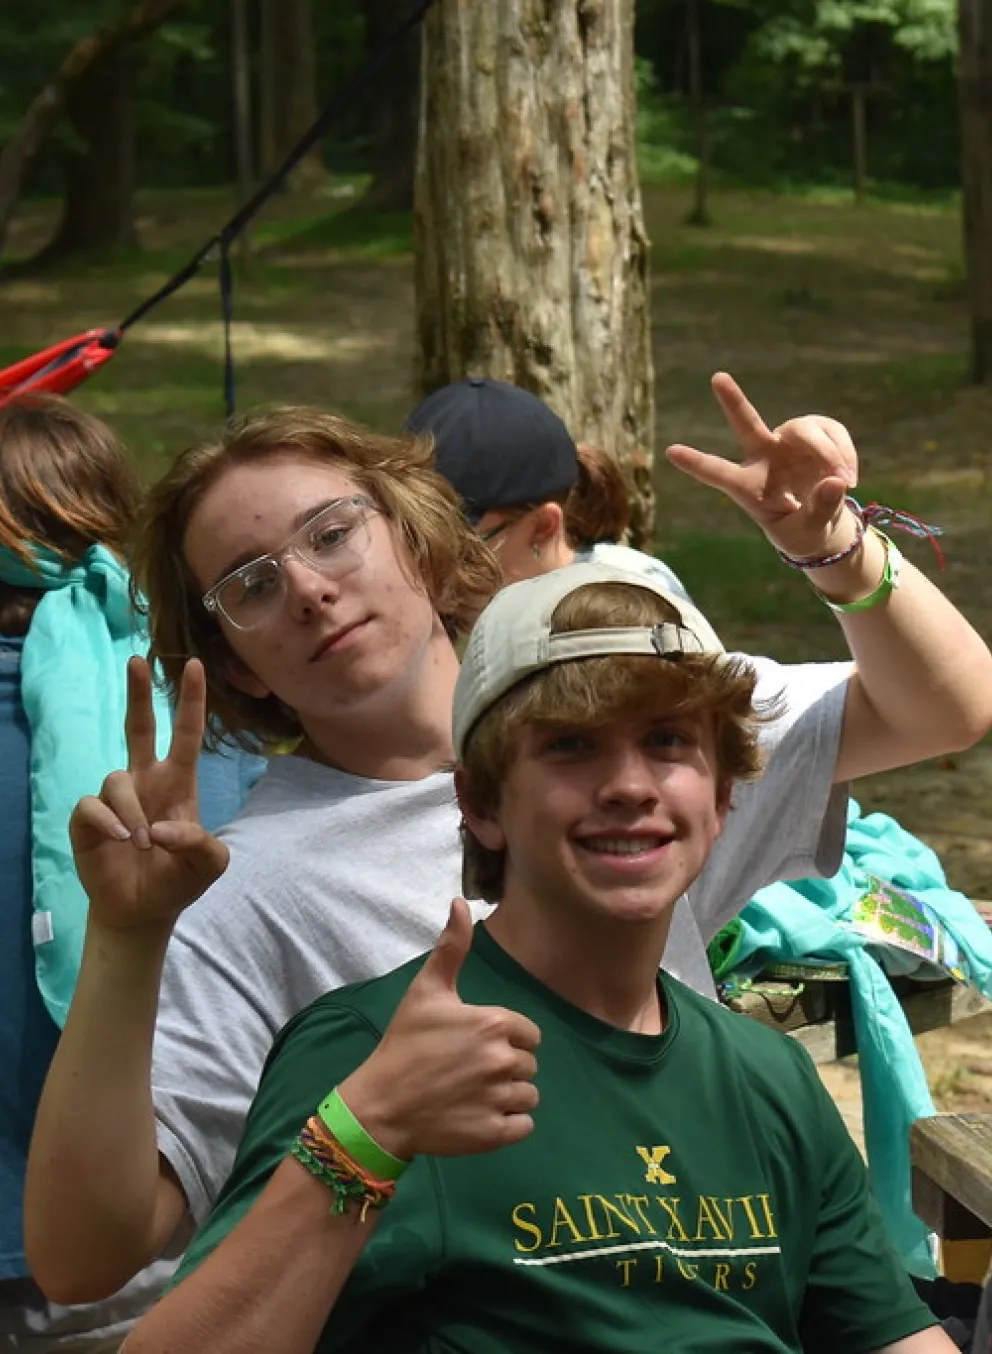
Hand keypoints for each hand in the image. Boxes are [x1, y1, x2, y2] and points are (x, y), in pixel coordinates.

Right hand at [69, 657, 229, 933]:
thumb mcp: (209, 865)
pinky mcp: (89, 817)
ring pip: (118, 779)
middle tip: (138, 660)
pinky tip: (120, 840)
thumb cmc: (178, 879)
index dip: (191, 702)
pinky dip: (108, 821)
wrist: (143, 909)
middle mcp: (146, 781)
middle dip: (138, 693)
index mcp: (179, 784)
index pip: (186, 735)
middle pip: (139, 727)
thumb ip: (200, 845)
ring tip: (140, 843)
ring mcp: (116, 798)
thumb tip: (162, 828)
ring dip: (132, 811)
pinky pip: (94, 805)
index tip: (196, 666)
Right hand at [339, 900, 539, 1160]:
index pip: (529, 1033)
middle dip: (505, 1066)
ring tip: (472, 1094)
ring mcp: (500, 1098)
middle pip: (528, 1064)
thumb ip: (451, 947)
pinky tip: (479, 1115)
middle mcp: (504, 1060)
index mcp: (495, 1024)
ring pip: (528, 1095)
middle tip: (467, 1070)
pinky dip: (508, 1123)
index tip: (475, 1045)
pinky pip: (524, 1125)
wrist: (380, 1105)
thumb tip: (460, 902)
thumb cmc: (405, 1044)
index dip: (506, 1039)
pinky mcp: (495, 1134)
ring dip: (507, 1095)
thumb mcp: (426, 990)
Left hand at [666, 372, 859, 558]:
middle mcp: (763, 458)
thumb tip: (835, 481)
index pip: (719, 474)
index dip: (696, 463)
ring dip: (830, 453)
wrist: (824, 523)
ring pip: (806, 429)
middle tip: (717, 377)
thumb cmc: (804, 532)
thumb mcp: (810, 533)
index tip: (670, 452)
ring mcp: (788, 443)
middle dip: (733, 401)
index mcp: (748, 488)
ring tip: (847, 481)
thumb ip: (820, 510)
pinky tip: (851, 477)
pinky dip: (845, 453)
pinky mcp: (816, 435)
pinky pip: (832, 431)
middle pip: (747, 424)